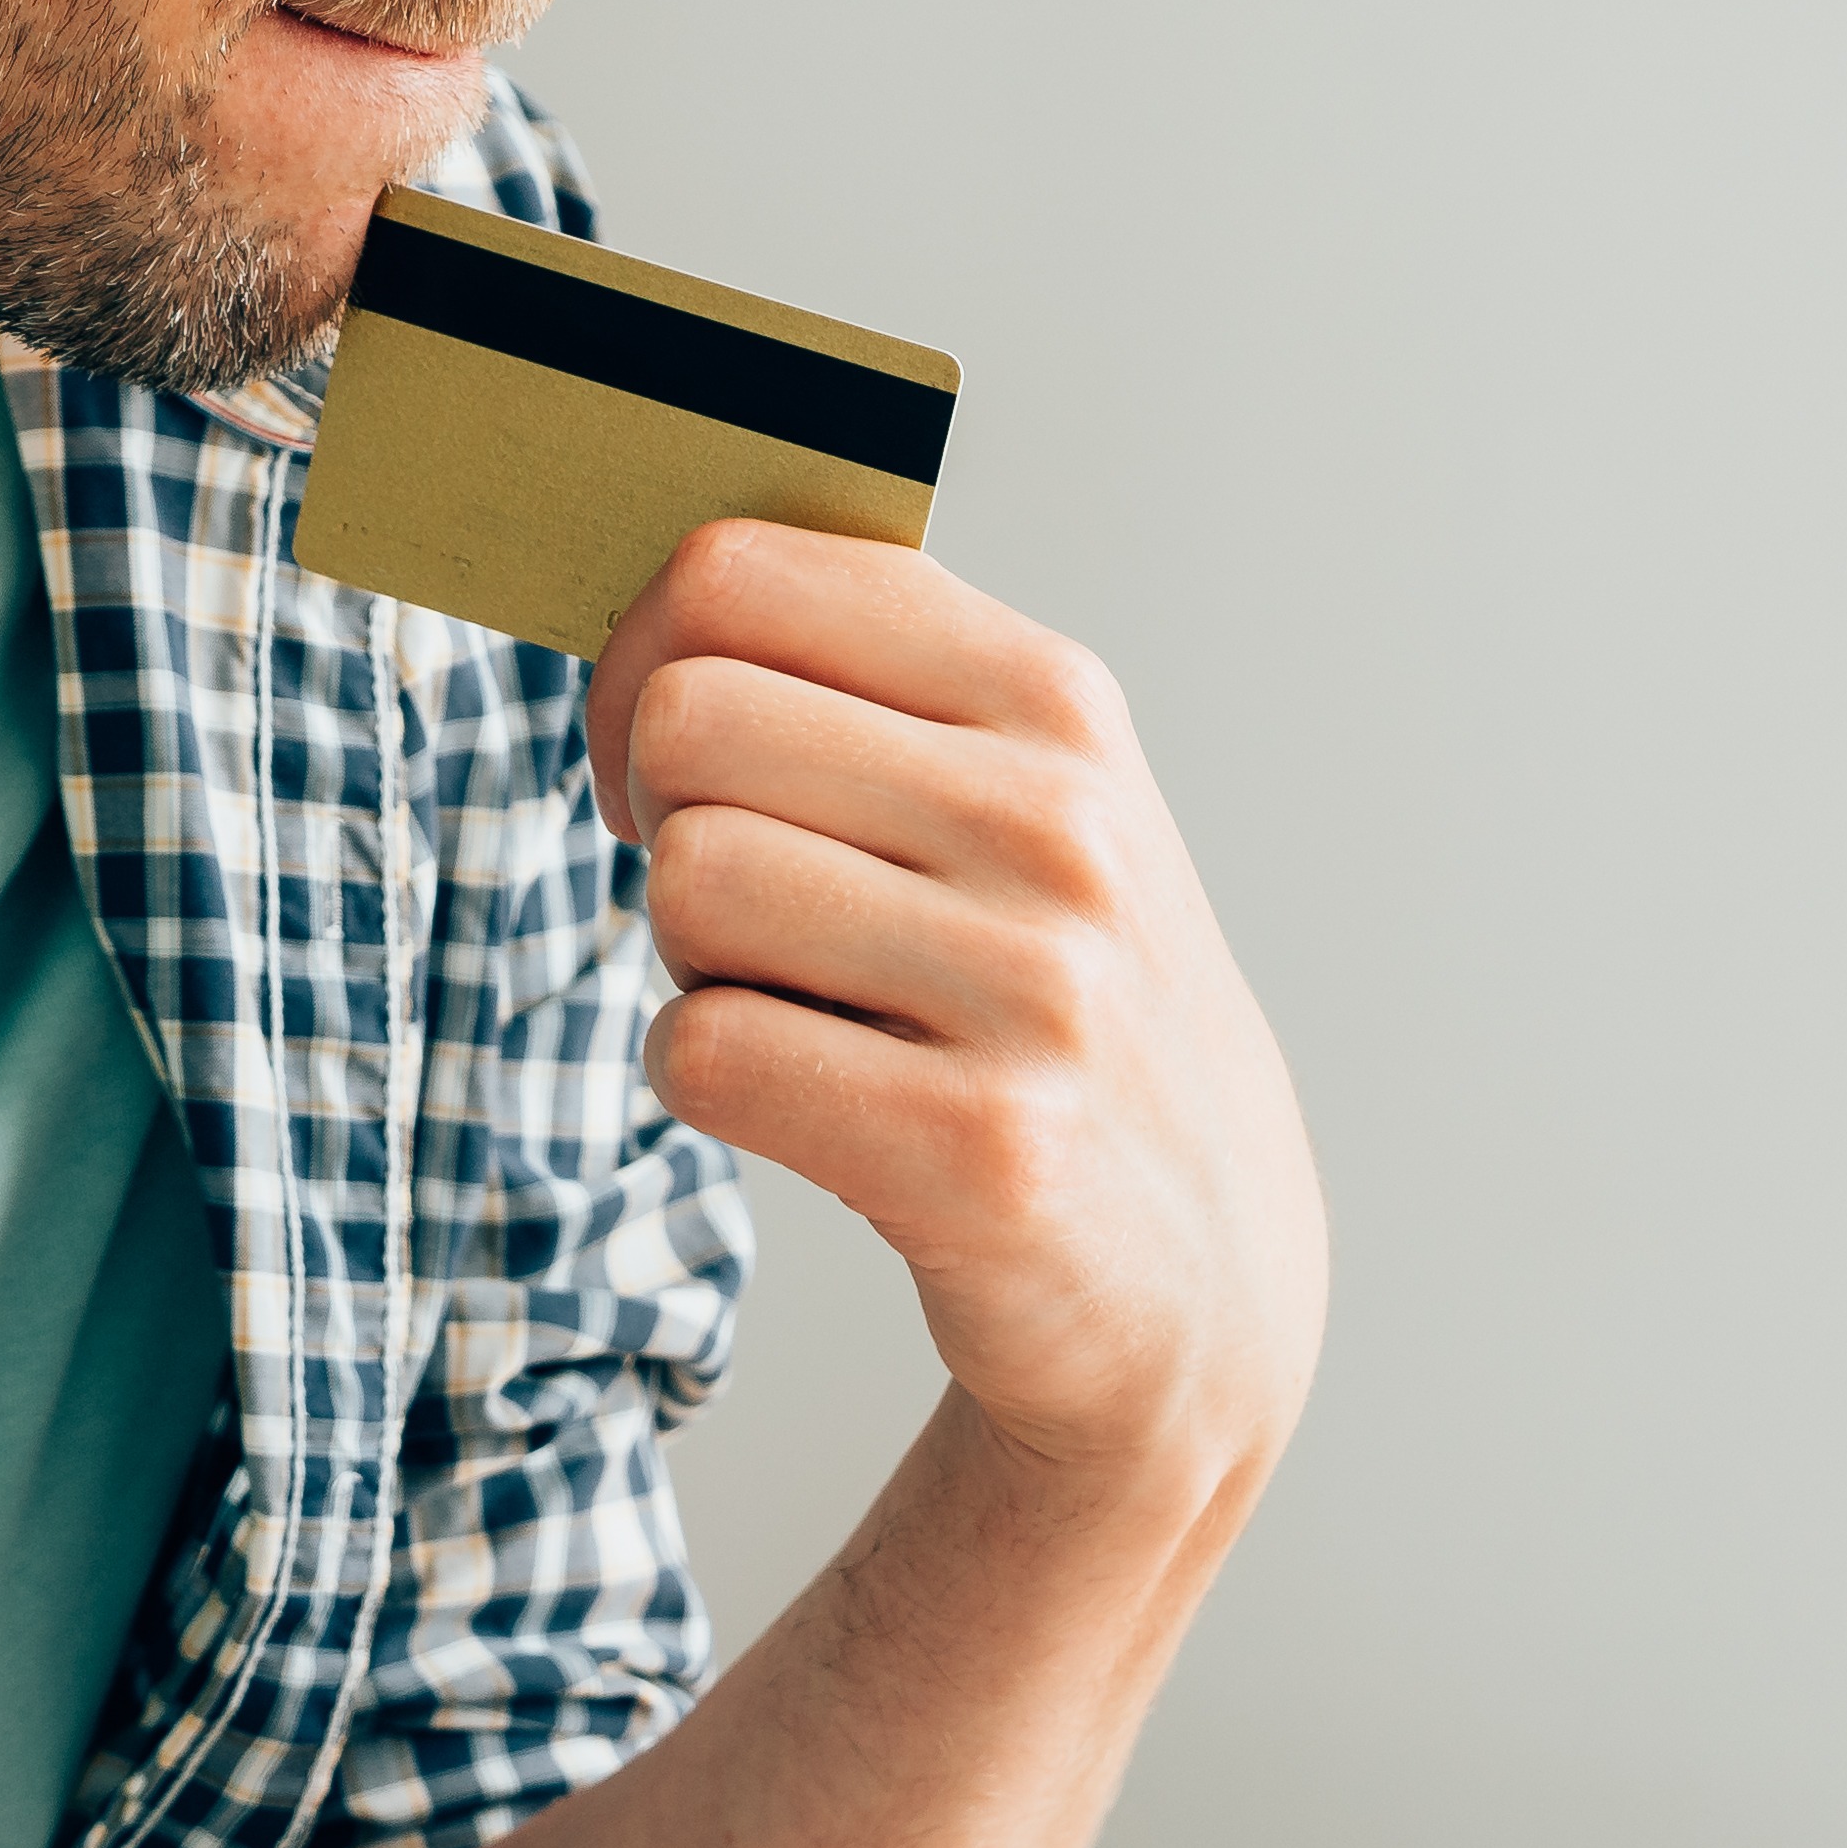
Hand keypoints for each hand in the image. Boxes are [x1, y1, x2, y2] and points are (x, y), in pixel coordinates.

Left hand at [588, 525, 1327, 1484]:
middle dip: (663, 818)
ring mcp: (1035, 986)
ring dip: (689, 960)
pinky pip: (706, 1053)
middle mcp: (1060, 821)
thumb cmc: (1059, 1008)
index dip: (642, 660)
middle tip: (738, 907)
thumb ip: (874, 681)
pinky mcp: (982, 1150)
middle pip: (689, 721)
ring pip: (690, 882)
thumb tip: (652, 610)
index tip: (671, 756)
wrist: (1204, 1271)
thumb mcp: (1028, 801)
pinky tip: (805, 1103)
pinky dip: (705, 1082)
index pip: (739, 576)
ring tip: (795, 1004)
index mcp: (1056, 700)